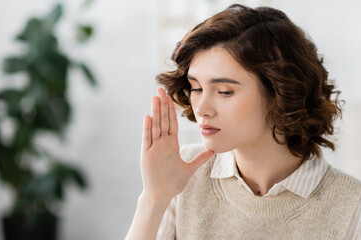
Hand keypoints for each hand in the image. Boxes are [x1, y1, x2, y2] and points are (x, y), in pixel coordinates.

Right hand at [139, 87, 213, 201]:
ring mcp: (154, 148)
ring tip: (155, 97)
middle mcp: (162, 144)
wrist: (162, 195)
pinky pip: (147, 139)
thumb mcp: (190, 168)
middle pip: (163, 120)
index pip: (171, 123)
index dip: (171, 110)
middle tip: (161, 89)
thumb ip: (201, 158)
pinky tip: (148, 117)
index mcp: (171, 145)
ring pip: (155, 126)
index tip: (170, 97)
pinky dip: (147, 128)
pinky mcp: (147, 155)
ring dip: (155, 112)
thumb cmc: (174, 182)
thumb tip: (213, 150)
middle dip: (162, 105)